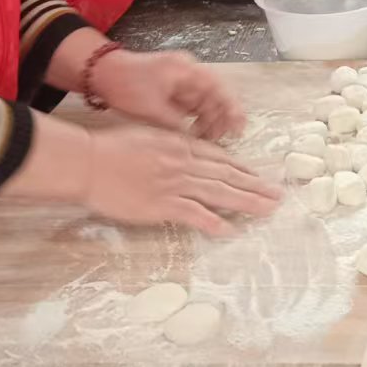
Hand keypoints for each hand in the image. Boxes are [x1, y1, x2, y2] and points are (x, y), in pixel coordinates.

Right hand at [79, 127, 279, 235]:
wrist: (88, 161)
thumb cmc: (108, 147)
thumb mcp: (145, 136)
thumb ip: (167, 146)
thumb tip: (179, 155)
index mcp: (179, 144)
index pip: (219, 157)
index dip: (241, 167)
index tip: (257, 176)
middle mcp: (184, 162)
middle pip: (228, 174)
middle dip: (255, 185)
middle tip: (278, 195)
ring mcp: (175, 183)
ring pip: (220, 193)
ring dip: (247, 202)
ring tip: (268, 210)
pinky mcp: (163, 204)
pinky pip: (195, 214)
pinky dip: (215, 223)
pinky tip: (231, 230)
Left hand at [90, 48, 245, 140]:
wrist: (100, 73)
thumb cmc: (125, 84)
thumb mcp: (152, 109)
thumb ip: (176, 124)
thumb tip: (194, 142)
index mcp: (188, 70)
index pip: (220, 88)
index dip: (232, 109)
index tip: (238, 128)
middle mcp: (189, 73)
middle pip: (216, 97)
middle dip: (220, 120)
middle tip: (219, 141)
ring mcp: (182, 82)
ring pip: (206, 104)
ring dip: (209, 122)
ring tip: (207, 142)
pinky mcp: (174, 91)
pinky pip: (194, 107)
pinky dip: (197, 121)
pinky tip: (195, 136)